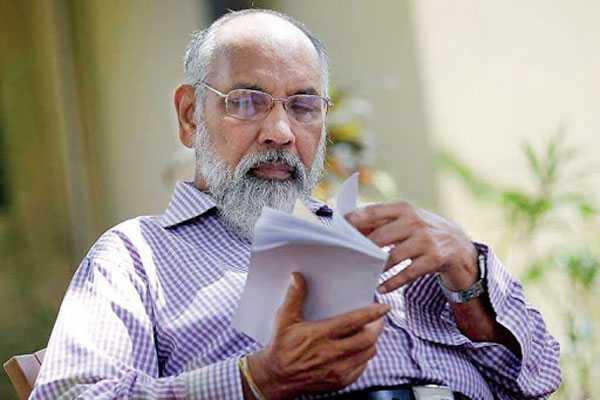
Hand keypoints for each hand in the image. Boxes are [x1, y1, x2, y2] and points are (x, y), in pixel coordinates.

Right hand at [246, 272, 389, 398]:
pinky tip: (358, 351)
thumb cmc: (281, 347)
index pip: (352, 322)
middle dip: (378, 327)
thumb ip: (294, 298)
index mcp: (320, 335)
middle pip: (367, 339)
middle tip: (378, 319)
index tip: (383, 307)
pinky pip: (361, 368)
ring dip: (371, 342)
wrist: (276, 377)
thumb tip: (298, 278)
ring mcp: (337, 370)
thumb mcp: (284, 320)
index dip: (371, 313)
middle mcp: (331, 354)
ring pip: (367, 354)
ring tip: (369, 333)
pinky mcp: (339, 382)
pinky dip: (364, 358)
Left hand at [345, 202, 477, 293]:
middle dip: (362, 249)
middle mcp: (415, 222)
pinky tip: (381, 287)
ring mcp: (426, 241)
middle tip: (348, 260)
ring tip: (363, 275)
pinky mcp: (434, 259)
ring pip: (392, 257)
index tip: (336, 231)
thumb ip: (381, 222)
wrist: (461, 246)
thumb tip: (348, 226)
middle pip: (380, 237)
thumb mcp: (407, 221)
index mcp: (403, 209)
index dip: (352, 221)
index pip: (372, 212)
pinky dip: (392, 282)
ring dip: (376, 269)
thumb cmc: (424, 232)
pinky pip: (407, 273)